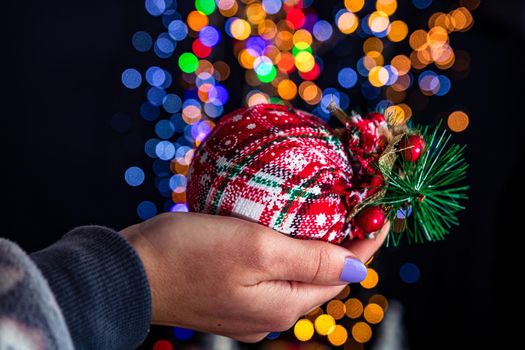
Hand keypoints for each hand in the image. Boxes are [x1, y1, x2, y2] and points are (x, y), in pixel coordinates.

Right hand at [121, 212, 387, 342]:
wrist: (129, 272)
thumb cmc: (188, 255)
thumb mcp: (256, 250)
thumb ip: (309, 261)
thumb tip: (355, 269)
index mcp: (282, 306)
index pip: (340, 274)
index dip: (365, 245)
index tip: (381, 214)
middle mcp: (269, 314)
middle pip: (319, 277)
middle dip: (340, 244)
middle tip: (353, 208)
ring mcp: (247, 307)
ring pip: (294, 274)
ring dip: (311, 246)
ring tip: (322, 213)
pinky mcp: (228, 295)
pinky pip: (269, 272)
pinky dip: (282, 249)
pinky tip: (278, 229)